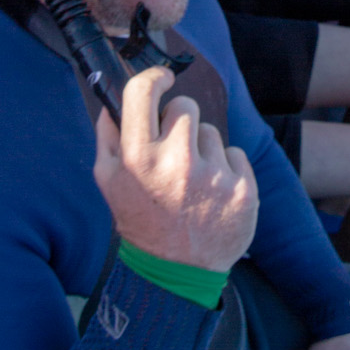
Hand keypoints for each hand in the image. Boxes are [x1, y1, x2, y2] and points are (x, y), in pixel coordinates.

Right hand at [94, 68, 258, 271]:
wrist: (176, 272)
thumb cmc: (141, 220)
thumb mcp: (109, 183)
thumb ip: (107, 137)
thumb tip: (111, 100)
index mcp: (138, 158)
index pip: (143, 92)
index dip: (153, 78)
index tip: (162, 79)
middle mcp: (176, 162)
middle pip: (186, 106)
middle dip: (179, 122)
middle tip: (173, 150)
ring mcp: (213, 176)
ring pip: (211, 132)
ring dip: (202, 150)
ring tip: (191, 182)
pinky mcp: (242, 189)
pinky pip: (235, 154)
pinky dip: (226, 169)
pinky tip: (212, 193)